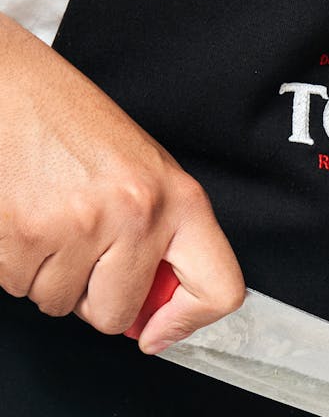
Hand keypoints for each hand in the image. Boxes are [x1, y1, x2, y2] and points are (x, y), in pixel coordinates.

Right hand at [0, 14, 243, 353]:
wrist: (9, 86)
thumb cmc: (76, 125)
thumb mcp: (145, 176)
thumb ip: (162, 240)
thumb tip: (157, 315)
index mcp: (181, 199)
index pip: (219, 288)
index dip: (188, 322)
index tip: (160, 330)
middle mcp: (138, 213)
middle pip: (117, 313)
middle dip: (95, 297)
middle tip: (86, 252)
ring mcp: (80, 225)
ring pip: (61, 304)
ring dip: (51, 277)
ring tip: (53, 223)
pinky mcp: (24, 233)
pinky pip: (19, 286)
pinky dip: (17, 265)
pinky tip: (26, 221)